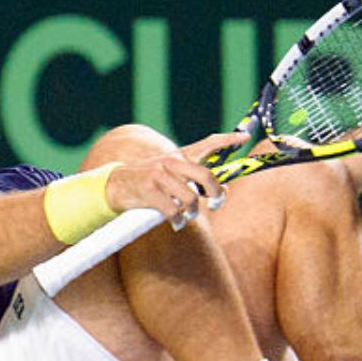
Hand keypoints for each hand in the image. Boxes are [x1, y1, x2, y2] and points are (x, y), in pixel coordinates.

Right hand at [104, 132, 245, 226]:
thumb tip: (223, 190)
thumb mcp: (171, 173)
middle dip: (216, 192)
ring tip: (186, 216)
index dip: (228, 139)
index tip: (245, 137)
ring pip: (190, 198)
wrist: (115, 184)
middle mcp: (172, 162)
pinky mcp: (150, 191)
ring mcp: (160, 176)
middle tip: (216, 204)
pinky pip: (173, 211)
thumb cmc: (150, 181)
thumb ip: (195, 180)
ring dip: (192, 212)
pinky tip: (175, 223)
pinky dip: (177, 221)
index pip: (208, 143)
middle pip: (205, 175)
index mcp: (180, 155)